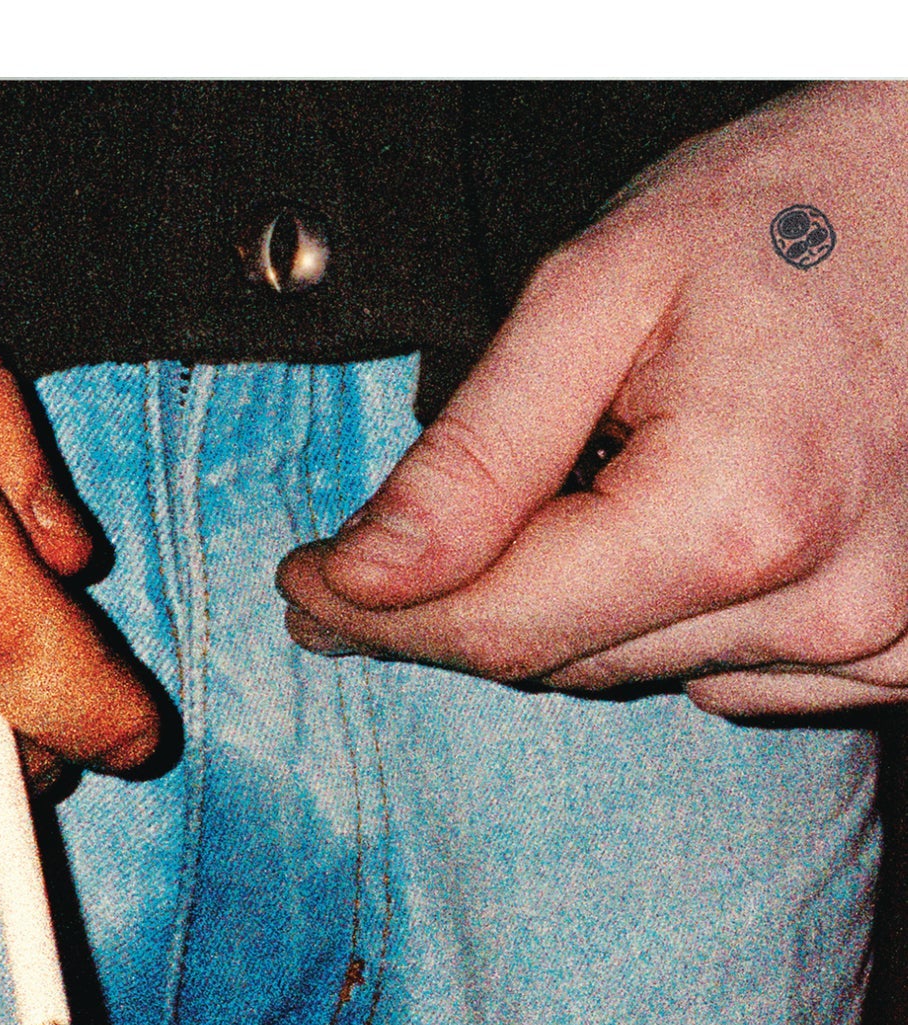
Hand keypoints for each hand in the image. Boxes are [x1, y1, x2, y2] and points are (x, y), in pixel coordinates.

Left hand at [278, 83, 907, 717]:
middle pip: (555, 662)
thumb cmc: (779, 220)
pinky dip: (656, 623)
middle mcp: (822, 605)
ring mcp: (876, 640)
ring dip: (553, 613)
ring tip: (549, 512)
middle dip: (443, 615)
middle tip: (359, 567)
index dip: (375, 615)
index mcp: (740, 516)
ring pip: (623, 674)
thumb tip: (367, 577)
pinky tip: (663, 540)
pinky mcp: (900, 654)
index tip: (303, 587)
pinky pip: (718, 678)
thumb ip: (474, 455)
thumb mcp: (596, 294)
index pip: (496, 627)